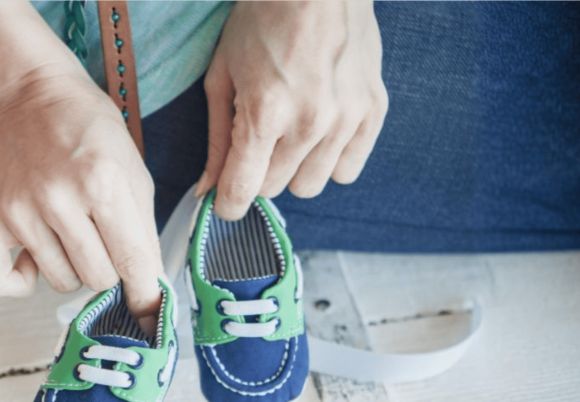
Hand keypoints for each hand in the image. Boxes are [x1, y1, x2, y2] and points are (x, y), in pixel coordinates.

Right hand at [0, 65, 161, 330]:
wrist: (30, 95)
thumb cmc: (89, 132)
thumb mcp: (133, 171)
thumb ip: (143, 231)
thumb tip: (149, 290)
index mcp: (101, 182)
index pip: (132, 262)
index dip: (146, 296)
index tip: (150, 320)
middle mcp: (57, 198)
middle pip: (97, 280)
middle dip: (108, 267)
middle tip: (100, 236)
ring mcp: (18, 211)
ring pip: (61, 282)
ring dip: (71, 266)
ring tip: (67, 227)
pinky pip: (0, 285)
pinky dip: (21, 282)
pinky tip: (32, 258)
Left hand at [197, 0, 387, 219]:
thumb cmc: (263, 19)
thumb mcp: (222, 75)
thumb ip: (218, 139)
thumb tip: (207, 189)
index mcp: (264, 112)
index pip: (242, 191)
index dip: (228, 203)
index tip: (225, 200)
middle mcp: (309, 123)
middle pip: (273, 188)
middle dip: (258, 171)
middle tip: (258, 134)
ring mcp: (345, 120)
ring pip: (310, 186)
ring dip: (294, 168)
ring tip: (290, 129)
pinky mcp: (372, 113)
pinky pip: (346, 170)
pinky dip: (329, 159)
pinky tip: (319, 131)